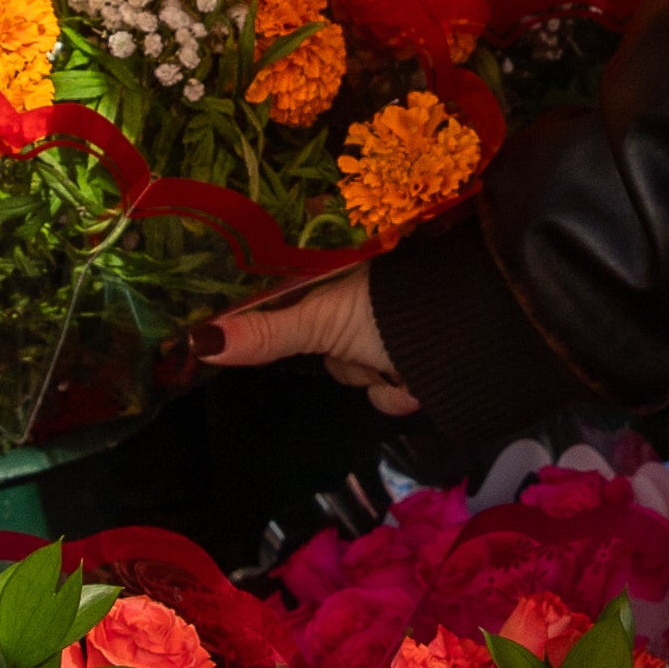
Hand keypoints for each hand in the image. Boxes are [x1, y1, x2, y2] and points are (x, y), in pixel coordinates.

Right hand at [193, 269, 418, 417]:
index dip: (290, 327)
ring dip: (378, 377)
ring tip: (399, 361)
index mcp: (346, 277)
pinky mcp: (415, 360)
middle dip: (349, 361)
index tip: (294, 335)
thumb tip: (197, 340)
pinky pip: (389, 389)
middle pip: (330, 350)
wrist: (471, 337)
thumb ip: (265, 333)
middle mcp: (371, 300)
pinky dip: (400, 390)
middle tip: (366, 348)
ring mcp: (395, 331)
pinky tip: (415, 379)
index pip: (296, 307)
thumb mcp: (322, 321)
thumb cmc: (391, 313)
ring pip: (359, 372)